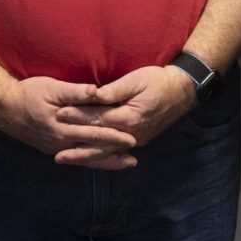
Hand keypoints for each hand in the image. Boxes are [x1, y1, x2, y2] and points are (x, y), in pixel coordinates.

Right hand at [0, 74, 139, 166]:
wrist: (3, 107)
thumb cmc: (28, 93)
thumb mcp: (52, 88)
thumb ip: (75, 92)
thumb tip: (97, 91)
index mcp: (63, 128)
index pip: (94, 134)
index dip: (114, 136)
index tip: (132, 139)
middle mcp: (61, 142)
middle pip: (93, 151)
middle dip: (114, 155)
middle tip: (134, 159)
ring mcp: (55, 148)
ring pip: (85, 159)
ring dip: (105, 162)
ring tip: (125, 163)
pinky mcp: (51, 148)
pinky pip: (76, 158)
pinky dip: (91, 160)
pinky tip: (101, 161)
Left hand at [70, 63, 200, 168]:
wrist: (182, 91)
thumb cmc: (158, 81)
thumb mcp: (136, 80)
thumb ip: (114, 90)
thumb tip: (94, 94)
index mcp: (129, 117)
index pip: (98, 119)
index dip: (78, 116)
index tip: (59, 115)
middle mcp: (132, 133)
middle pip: (100, 145)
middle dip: (78, 150)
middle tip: (57, 156)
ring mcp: (137, 139)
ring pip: (107, 152)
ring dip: (86, 158)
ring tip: (67, 160)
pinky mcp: (139, 140)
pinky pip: (116, 152)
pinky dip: (101, 157)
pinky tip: (88, 160)